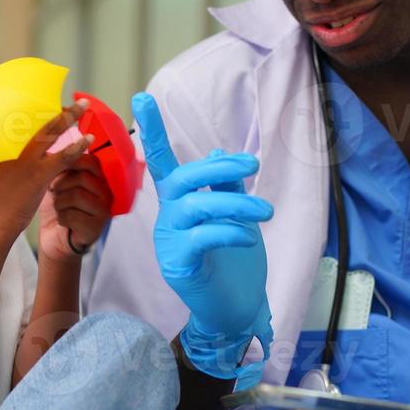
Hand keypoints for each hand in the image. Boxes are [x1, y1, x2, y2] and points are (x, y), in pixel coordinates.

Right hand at [0, 103, 91, 239]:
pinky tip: (88, 139)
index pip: (16, 112)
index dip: (33, 101)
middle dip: (53, 103)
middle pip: (35, 116)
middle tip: (70, 98)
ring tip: (84, 106)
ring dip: (70, 116)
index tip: (47, 96)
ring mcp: (26, 158)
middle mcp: (10, 144)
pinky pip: (63, 156)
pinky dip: (77, 146)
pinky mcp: (39, 174)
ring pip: (51, 131)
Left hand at [38, 153, 110, 261]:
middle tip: (53, 192)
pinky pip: (73, 215)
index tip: (57, 167)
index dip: (72, 160)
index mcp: (98, 181)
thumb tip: (54, 149)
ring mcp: (103, 212)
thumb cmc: (59, 209)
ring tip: (58, 208)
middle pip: (83, 178)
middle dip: (61, 184)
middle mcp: (105, 194)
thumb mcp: (58, 184)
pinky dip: (61, 218)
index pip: (92, 162)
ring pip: (77, 196)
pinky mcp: (95, 228)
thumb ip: (60, 168)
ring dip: (59, 202)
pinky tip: (62, 221)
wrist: (55, 240)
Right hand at [132, 92, 273, 379]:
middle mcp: (169, 218)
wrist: (235, 312)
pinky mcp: (180, 266)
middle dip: (217, 167)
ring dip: (235, 202)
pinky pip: (201, 238)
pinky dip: (228, 231)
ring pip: (195, 206)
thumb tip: (218, 151)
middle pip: (182, 178)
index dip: (152, 130)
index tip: (143, 97)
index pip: (163, 161)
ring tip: (266, 212)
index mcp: (180, 202)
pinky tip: (247, 236)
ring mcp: (170, 242)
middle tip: (252, 165)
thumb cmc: (233, 262)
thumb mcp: (234, 215)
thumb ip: (225, 185)